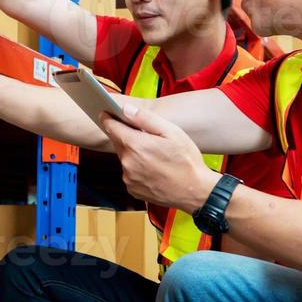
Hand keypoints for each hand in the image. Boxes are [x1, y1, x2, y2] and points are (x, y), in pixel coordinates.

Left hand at [98, 104, 218, 210]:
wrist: (195, 191)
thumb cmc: (186, 160)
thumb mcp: (171, 132)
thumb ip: (145, 118)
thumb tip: (126, 109)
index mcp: (135, 145)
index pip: (111, 126)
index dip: (109, 118)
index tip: (106, 112)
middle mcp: (128, 162)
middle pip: (118, 142)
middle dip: (126, 136)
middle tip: (143, 135)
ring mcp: (129, 177)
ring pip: (125, 158)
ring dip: (133, 153)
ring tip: (154, 155)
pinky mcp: (132, 189)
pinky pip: (129, 173)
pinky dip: (137, 168)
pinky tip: (153, 169)